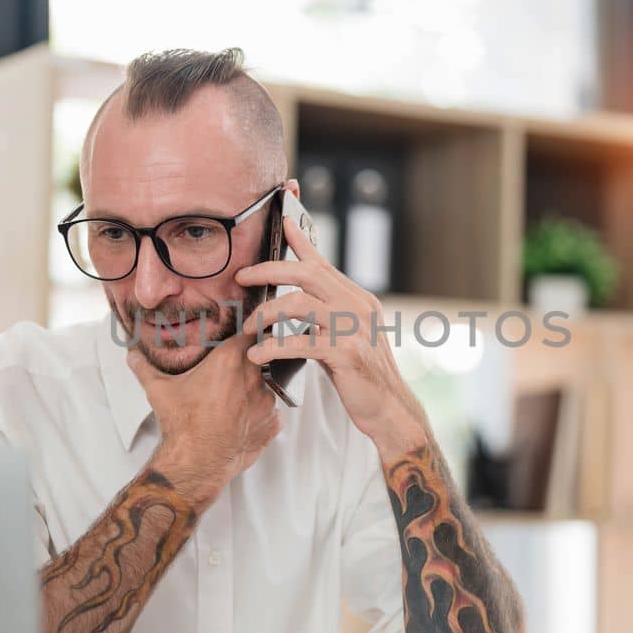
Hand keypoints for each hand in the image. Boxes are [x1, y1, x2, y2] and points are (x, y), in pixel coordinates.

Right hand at [126, 331, 280, 503]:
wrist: (195, 462)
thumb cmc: (181, 425)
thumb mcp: (158, 390)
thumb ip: (144, 367)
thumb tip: (132, 355)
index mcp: (229, 361)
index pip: (250, 334)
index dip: (247, 333)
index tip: (241, 338)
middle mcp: (253, 378)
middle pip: (259, 358)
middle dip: (247, 362)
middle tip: (231, 371)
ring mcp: (266, 402)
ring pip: (267, 386)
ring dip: (254, 389)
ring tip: (233, 399)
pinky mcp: (272, 425)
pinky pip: (270, 412)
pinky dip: (259, 414)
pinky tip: (241, 419)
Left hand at [235, 215, 430, 455]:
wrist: (390, 410)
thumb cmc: (362, 377)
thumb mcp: (346, 338)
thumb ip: (327, 317)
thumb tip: (296, 303)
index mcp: (358, 300)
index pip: (324, 264)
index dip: (302, 241)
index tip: (283, 222)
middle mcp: (359, 307)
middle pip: (307, 273)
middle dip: (270, 270)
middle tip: (243, 277)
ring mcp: (355, 329)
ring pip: (299, 303)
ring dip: (266, 314)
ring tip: (249, 329)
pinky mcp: (347, 353)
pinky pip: (300, 342)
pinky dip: (272, 347)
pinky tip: (257, 356)